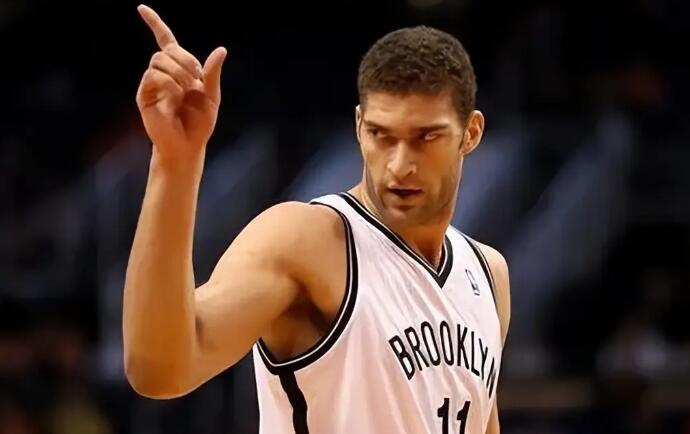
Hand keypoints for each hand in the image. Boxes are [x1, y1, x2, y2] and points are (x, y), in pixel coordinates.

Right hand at [136, 4, 226, 164]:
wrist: (187, 145)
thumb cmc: (200, 123)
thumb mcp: (212, 96)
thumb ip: (213, 73)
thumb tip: (221, 50)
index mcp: (180, 70)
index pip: (165, 41)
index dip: (154, 24)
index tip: (141, 8)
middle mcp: (163, 73)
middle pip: (168, 50)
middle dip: (186, 61)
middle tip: (196, 81)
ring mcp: (152, 83)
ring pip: (159, 60)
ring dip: (178, 72)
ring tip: (185, 91)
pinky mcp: (144, 95)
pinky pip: (153, 75)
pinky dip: (168, 83)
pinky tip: (174, 96)